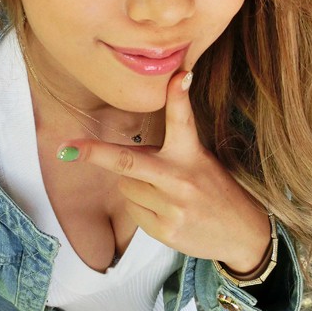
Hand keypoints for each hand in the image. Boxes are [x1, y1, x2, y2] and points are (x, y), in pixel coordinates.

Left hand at [57, 71, 269, 273]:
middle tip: (68, 150)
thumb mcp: (201, 160)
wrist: (243, 235)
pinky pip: (134, 211)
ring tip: (164, 194)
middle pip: (128, 161)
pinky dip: (142, 208)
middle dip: (96, 154)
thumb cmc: (216, 190)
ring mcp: (172, 207)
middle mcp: (181, 178)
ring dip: (134, 187)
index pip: (183, 118)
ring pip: (126, 188)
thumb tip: (147, 121)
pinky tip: (166, 212)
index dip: (177, 96)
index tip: (178, 76)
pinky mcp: (166, 231)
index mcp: (192, 153)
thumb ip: (173, 145)